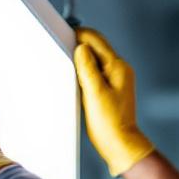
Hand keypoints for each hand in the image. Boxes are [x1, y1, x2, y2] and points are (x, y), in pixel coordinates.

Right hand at [73, 27, 154, 175]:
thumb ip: (87, 68)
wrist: (120, 145)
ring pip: (95, 59)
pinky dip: (84, 70)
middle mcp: (119, 70)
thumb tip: (81, 47)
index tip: (61, 33)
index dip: (78, 34)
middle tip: (58, 44)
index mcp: (118, 67)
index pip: (96, 40)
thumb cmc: (109, 123)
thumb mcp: (95, 93)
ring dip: (80, 58)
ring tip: (64, 60)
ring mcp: (116, 79)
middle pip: (96, 47)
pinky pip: (95, 72)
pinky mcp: (110, 89)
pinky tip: (74, 77)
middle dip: (78, 44)